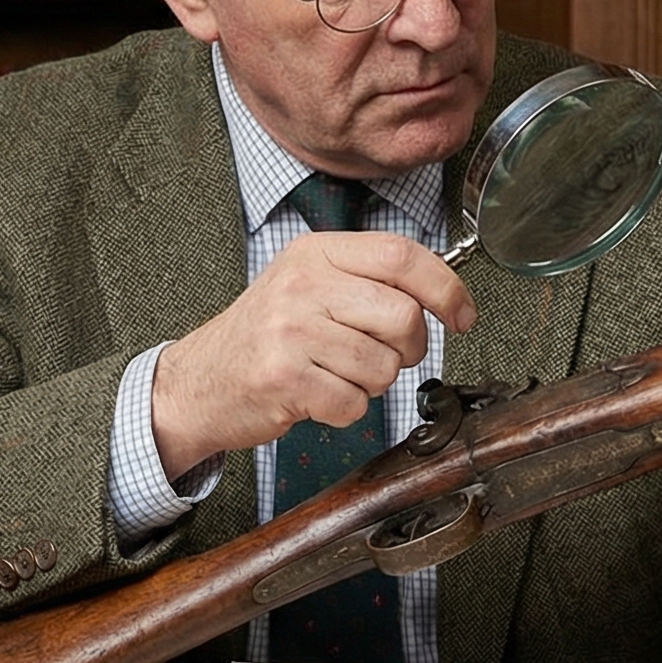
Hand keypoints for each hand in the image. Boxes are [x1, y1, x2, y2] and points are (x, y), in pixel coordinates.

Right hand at [151, 233, 476, 477]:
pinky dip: (345, 410)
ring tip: (337, 374)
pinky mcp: (283, 378)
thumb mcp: (308, 285)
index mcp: (315, 253)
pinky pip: (353, 403)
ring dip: (372, 384)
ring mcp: (290, 331)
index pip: (402, 255)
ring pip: (383, 367)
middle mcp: (302, 285)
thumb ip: (366, 279)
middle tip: (388, 356)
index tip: (462, 315)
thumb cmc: (265, 336)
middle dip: (410, 349)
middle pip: (403, 316)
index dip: (446, 288)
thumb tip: (442, 293)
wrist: (199, 381)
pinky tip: (317, 396)